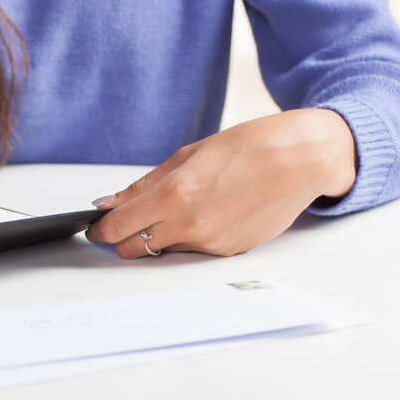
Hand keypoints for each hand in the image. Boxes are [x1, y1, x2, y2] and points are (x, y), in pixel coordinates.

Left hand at [86, 109, 356, 257]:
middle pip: (132, 250)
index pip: (116, 228)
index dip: (100, 230)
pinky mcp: (228, 253)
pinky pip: (192, 252)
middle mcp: (191, 225)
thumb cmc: (250, 147)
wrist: (303, 159)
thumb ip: (144, 186)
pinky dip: (188, 238)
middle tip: (128, 223)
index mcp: (175, 194)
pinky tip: (206, 213)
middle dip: (123, 239)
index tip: (96, 227)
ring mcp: (211, 243)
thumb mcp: (188, 155)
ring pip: (163, 252)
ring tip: (180, 209)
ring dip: (159, 238)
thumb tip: (110, 203)